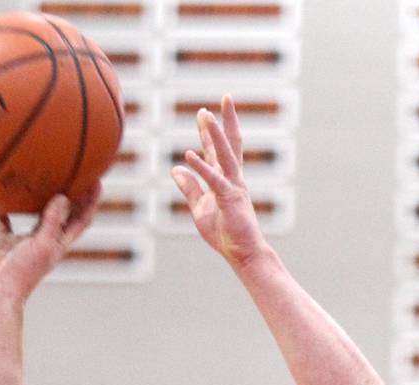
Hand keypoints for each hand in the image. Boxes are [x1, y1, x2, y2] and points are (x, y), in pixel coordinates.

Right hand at [0, 187, 100, 301]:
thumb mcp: (42, 244)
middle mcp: (47, 238)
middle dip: (73, 195)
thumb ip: (52, 221)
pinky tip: (3, 194)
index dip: (92, 201)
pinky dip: (6, 209)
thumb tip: (63, 197)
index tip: (97, 181)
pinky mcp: (8, 240)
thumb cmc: (24, 271)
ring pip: (38, 214)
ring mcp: (28, 239)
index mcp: (60, 242)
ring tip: (43, 178)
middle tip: (75, 172)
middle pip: (65, 213)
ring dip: (42, 198)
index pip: (82, 218)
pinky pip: (7, 221)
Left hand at [171, 96, 268, 267]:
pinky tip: (189, 155)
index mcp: (226, 180)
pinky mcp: (229, 199)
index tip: (206, 112)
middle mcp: (232, 178)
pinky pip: (214, 181)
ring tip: (206, 115)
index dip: (211, 131)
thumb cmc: (225, 233)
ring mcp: (233, 187)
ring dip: (214, 135)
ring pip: (224, 155)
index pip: (218, 150)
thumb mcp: (200, 208)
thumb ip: (190, 188)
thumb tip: (176, 169)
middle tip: (225, 97)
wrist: (242, 253)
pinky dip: (201, 168)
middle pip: (230, 144)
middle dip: (225, 121)